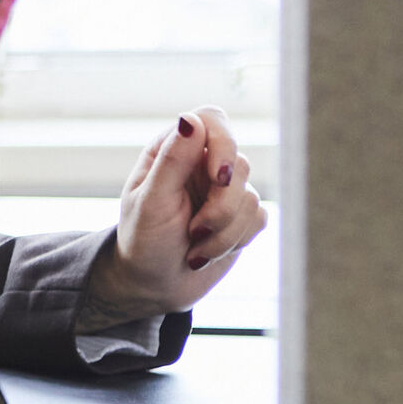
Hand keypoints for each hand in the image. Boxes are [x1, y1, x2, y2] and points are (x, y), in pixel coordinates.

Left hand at [83, 106, 267, 326]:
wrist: (152, 285)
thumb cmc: (143, 239)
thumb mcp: (151, 201)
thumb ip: (172, 160)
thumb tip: (190, 118)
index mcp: (172, 149)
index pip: (212, 120)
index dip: (224, 144)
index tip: (216, 178)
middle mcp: (200, 164)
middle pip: (238, 164)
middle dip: (221, 206)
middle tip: (193, 230)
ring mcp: (223, 190)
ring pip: (252, 197)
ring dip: (223, 231)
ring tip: (193, 246)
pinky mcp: (241, 217)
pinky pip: (259, 220)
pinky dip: (233, 241)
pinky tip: (206, 252)